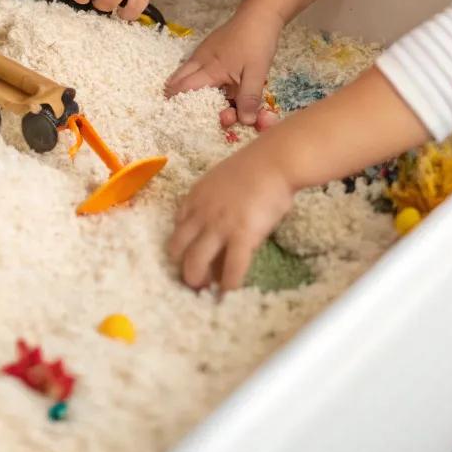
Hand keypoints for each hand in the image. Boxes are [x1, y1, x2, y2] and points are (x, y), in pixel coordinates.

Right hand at [165, 5, 282, 124]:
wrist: (260, 14)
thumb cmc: (257, 43)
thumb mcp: (257, 73)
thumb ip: (250, 98)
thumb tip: (245, 122)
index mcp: (210, 69)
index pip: (186, 88)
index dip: (178, 102)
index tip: (170, 114)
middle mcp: (202, 59)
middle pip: (179, 77)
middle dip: (173, 92)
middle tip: (169, 105)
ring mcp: (205, 51)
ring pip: (186, 69)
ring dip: (182, 82)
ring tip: (178, 96)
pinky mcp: (212, 46)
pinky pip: (195, 63)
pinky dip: (193, 74)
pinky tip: (200, 80)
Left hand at [169, 142, 295, 289]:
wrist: (275, 161)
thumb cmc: (255, 167)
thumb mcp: (221, 180)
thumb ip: (213, 202)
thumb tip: (218, 225)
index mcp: (195, 197)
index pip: (176, 228)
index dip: (182, 246)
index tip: (192, 255)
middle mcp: (200, 213)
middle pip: (177, 249)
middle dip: (182, 267)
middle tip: (196, 278)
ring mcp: (219, 225)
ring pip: (195, 263)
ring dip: (198, 280)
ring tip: (208, 289)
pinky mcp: (241, 236)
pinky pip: (231, 269)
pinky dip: (229, 284)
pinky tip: (231, 290)